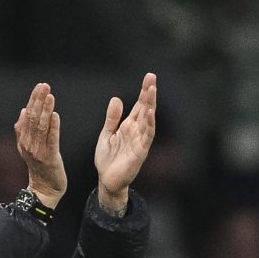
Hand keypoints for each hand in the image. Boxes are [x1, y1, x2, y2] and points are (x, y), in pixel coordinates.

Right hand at [14, 82, 66, 207]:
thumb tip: (23, 111)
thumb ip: (24, 130)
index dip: (33, 100)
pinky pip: (51, 140)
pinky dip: (53, 127)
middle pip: (33, 118)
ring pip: (41, 127)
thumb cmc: (40, 167)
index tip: (39, 87)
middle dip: (38, 100)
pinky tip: (55, 115)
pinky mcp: (50, 158)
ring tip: (50, 96)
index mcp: (23, 140)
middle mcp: (28, 144)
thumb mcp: (28, 147)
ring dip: (46, 110)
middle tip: (44, 86)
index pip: (28, 115)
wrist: (44, 189)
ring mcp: (38, 152)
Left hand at [94, 72, 156, 213]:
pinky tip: (149, 113)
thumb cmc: (108, 159)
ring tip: (152, 90)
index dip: (144, 92)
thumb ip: (112, 118)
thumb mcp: (106, 134)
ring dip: (151, 105)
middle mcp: (137, 132)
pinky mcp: (140, 153)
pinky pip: (146, 137)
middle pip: (145, 109)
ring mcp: (140, 142)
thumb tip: (116, 98)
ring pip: (148, 120)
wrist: (106, 181)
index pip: (139, 105)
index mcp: (129, 126)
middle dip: (149, 94)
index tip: (149, 77)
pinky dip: (148, 124)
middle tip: (152, 77)